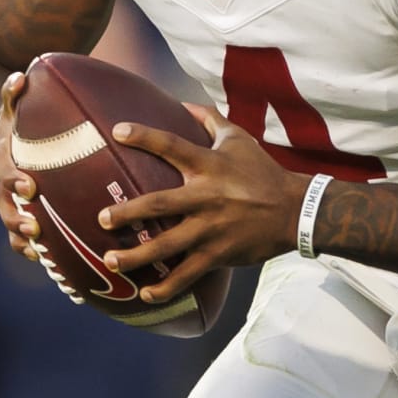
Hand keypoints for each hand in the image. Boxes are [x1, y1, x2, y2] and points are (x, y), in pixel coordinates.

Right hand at [0, 71, 40, 256]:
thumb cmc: (10, 127)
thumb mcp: (8, 110)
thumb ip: (11, 96)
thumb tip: (20, 76)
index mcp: (1, 159)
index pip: (5, 170)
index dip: (15, 179)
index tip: (30, 187)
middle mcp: (1, 185)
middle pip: (5, 206)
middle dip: (17, 219)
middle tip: (34, 228)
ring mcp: (7, 203)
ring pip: (11, 226)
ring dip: (23, 240)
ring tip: (40, 252)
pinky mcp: (17, 216)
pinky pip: (21, 240)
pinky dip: (30, 251)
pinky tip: (50, 265)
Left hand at [100, 106, 306, 304]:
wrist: (295, 211)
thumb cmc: (263, 172)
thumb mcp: (239, 140)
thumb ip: (210, 120)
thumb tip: (184, 103)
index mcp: (210, 166)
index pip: (172, 146)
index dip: (145, 136)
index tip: (117, 131)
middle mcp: (207, 197)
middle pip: (159, 204)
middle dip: (127, 213)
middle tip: (102, 219)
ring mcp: (212, 229)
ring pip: (168, 245)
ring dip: (137, 256)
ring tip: (111, 261)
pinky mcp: (219, 254)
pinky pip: (188, 274)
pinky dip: (167, 287)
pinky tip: (146, 294)